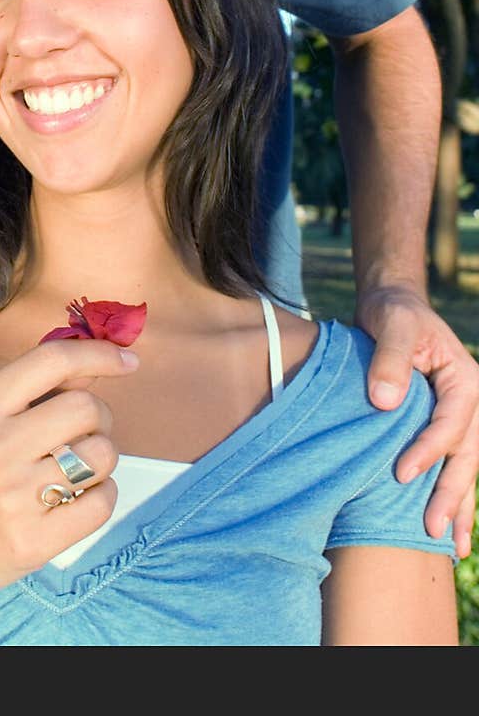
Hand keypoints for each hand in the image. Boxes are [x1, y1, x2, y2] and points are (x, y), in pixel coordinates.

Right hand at [0, 337, 138, 608]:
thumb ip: (40, 388)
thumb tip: (99, 360)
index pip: (52, 360)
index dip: (99, 353)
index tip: (127, 360)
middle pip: (87, 407)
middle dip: (101, 418)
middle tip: (83, 434)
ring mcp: (12, 496)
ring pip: (102, 455)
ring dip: (102, 459)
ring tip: (76, 470)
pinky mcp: (33, 540)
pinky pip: (103, 502)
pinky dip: (103, 495)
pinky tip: (78, 499)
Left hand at [356, 285, 478, 557]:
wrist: (393, 306)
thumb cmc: (393, 313)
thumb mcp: (391, 323)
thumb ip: (389, 359)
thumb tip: (384, 403)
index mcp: (465, 379)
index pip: (452, 422)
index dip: (430, 449)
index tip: (401, 473)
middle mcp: (471, 403)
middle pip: (467, 454)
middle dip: (451, 493)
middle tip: (431, 528)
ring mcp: (462, 419)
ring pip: (466, 468)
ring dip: (459, 507)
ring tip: (452, 547)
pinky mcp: (445, 428)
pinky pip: (454, 466)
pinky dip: (454, 498)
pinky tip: (451, 532)